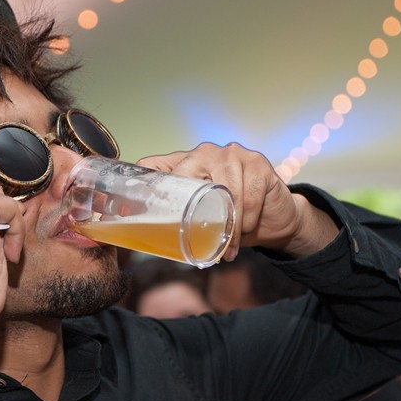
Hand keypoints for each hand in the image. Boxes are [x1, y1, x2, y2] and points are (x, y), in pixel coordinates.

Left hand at [137, 142, 338, 258]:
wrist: (273, 217)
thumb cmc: (232, 217)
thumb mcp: (202, 218)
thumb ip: (178, 221)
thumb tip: (141, 239)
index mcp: (185, 163)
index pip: (156, 167)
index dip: (142, 183)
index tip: (127, 211)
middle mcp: (205, 153)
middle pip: (189, 177)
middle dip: (195, 213)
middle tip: (198, 239)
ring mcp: (232, 155)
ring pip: (225, 192)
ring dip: (228, 225)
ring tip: (228, 247)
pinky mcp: (257, 163)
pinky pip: (249, 196)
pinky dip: (247, 219)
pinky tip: (247, 231)